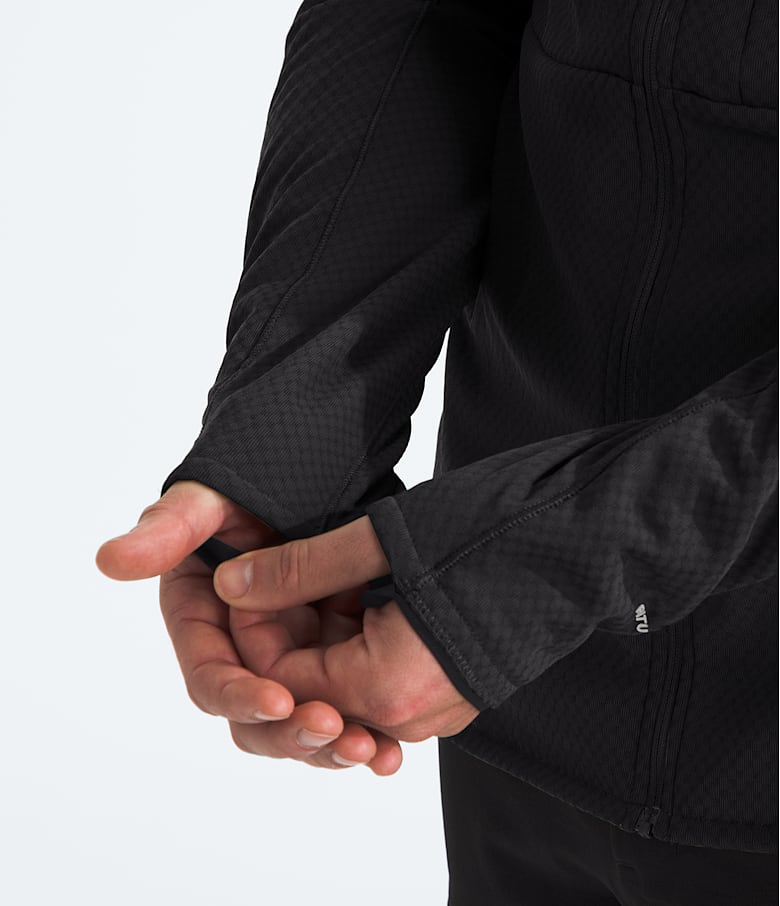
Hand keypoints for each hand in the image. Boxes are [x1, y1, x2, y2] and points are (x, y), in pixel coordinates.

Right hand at [95, 481, 402, 773]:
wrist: (308, 460)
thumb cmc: (249, 475)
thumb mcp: (210, 499)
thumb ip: (169, 529)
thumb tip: (110, 561)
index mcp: (204, 622)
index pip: (211, 678)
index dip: (242, 696)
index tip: (279, 702)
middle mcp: (243, 648)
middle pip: (258, 715)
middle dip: (294, 734)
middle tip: (339, 738)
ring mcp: (290, 651)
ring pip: (303, 717)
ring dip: (333, 744)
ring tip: (375, 753)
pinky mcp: (332, 649)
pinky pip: (346, 700)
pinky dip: (367, 724)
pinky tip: (394, 746)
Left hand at [213, 515, 480, 742]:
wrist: (582, 541)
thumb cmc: (490, 534)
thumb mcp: (381, 542)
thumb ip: (301, 570)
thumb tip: (232, 584)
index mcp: (385, 687)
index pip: (281, 683)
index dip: (255, 630)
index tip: (250, 579)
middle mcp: (410, 714)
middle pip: (313, 692)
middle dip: (287, 635)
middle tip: (284, 574)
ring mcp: (439, 708)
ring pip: (347, 686)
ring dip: (324, 635)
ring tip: (327, 577)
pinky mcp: (456, 690)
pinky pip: (384, 681)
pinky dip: (360, 642)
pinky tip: (362, 595)